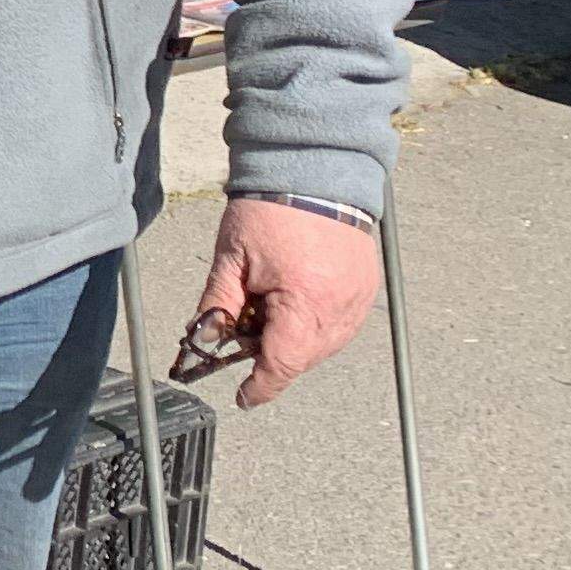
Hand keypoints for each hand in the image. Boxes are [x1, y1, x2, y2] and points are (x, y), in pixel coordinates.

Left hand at [186, 195, 380, 407]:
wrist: (314, 172)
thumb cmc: (269, 210)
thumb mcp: (230, 260)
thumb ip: (217, 306)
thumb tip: (203, 338)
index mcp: (304, 304)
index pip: (283, 364)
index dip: (261, 387)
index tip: (244, 397)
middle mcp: (339, 309)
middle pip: (303, 357)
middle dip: (272, 353)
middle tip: (245, 324)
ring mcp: (359, 300)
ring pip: (323, 344)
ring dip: (295, 339)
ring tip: (270, 299)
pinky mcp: (367, 289)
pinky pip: (340, 324)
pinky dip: (315, 322)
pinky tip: (295, 296)